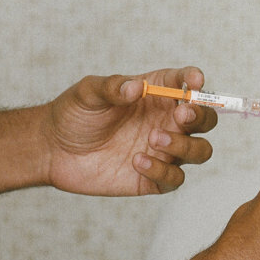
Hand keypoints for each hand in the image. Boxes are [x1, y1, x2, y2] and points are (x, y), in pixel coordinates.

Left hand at [42, 66, 216, 195]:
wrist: (52, 150)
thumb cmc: (74, 114)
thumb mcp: (89, 93)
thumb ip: (113, 87)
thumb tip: (137, 88)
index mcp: (158, 93)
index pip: (188, 83)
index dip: (196, 81)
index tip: (193, 82)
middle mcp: (167, 121)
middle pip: (206, 119)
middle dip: (201, 116)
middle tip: (181, 115)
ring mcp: (164, 151)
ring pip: (200, 151)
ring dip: (186, 145)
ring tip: (153, 139)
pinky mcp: (153, 178)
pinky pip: (175, 179)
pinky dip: (162, 170)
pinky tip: (137, 161)